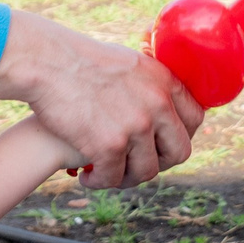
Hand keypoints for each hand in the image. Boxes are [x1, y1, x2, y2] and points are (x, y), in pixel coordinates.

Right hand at [0, 9, 201, 188]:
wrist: (47, 62)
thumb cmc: (80, 60)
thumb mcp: (130, 62)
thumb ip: (151, 85)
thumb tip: (163, 106)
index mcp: (165, 82)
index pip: (195, 119)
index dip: (180, 136)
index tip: (163, 144)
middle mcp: (156, 105)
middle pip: (179, 152)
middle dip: (159, 163)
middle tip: (136, 163)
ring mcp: (135, 127)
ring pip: (147, 171)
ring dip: (127, 177)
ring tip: (108, 173)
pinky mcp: (109, 146)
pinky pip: (114, 178)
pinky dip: (100, 182)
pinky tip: (87, 176)